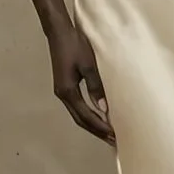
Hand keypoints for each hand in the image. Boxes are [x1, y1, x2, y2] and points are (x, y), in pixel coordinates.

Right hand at [48, 25, 112, 145]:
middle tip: (113, 141)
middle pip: (80, 119)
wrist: (59, 32)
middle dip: (97, 131)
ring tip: (108, 133)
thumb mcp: (89, 65)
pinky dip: (88, 115)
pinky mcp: (64, 86)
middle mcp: (62, 94)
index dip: (100, 127)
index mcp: (67, 91)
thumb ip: (96, 87)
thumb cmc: (75, 45)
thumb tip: (104, 108)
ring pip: (78, 114)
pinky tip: (98, 116)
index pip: (85, 116)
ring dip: (92, 125)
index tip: (114, 136)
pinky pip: (77, 106)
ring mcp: (62, 91)